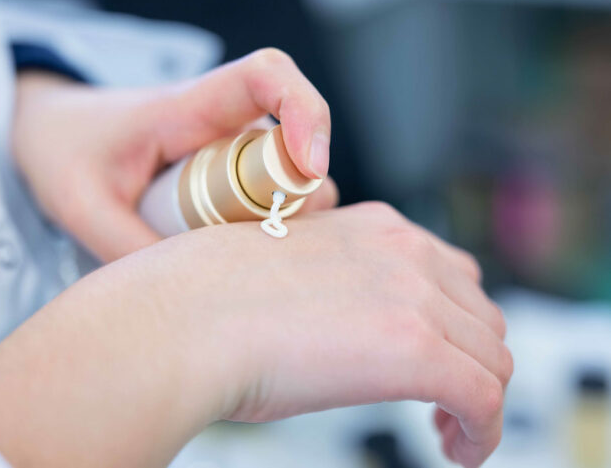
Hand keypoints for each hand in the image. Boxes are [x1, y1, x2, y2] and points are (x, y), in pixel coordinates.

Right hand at [0, 202, 510, 467]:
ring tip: (447, 431)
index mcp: (374, 227)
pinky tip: (454, 450)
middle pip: (480, 315)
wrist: (182, 318)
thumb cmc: (209, 301)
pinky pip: (486, 398)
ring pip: (491, 357)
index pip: (452, 273)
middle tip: (442, 399)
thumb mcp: (286, 271)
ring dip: (478, 398)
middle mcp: (404, 252)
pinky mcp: (416, 350)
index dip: (453, 322)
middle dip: (469, 359)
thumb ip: (331, 283)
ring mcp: (414, 297)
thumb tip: (340, 325)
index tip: (436, 358)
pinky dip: (482, 433)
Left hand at [12, 48, 337, 261]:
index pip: (267, 77)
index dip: (305, 110)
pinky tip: (238, 259)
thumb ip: (130, 248)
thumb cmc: (69, 151)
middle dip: (300, 196)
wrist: (58, 134)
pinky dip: (271, 229)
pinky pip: (274, 199)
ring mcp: (234, 149)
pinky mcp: (234, 174)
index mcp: (189, 107)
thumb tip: (188, 293)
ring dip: (285, 219)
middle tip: (261, 244)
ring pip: (292, 178)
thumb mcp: (83, 206)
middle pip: (296, 144)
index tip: (311, 167)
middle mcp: (226, 123)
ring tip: (239, 258)